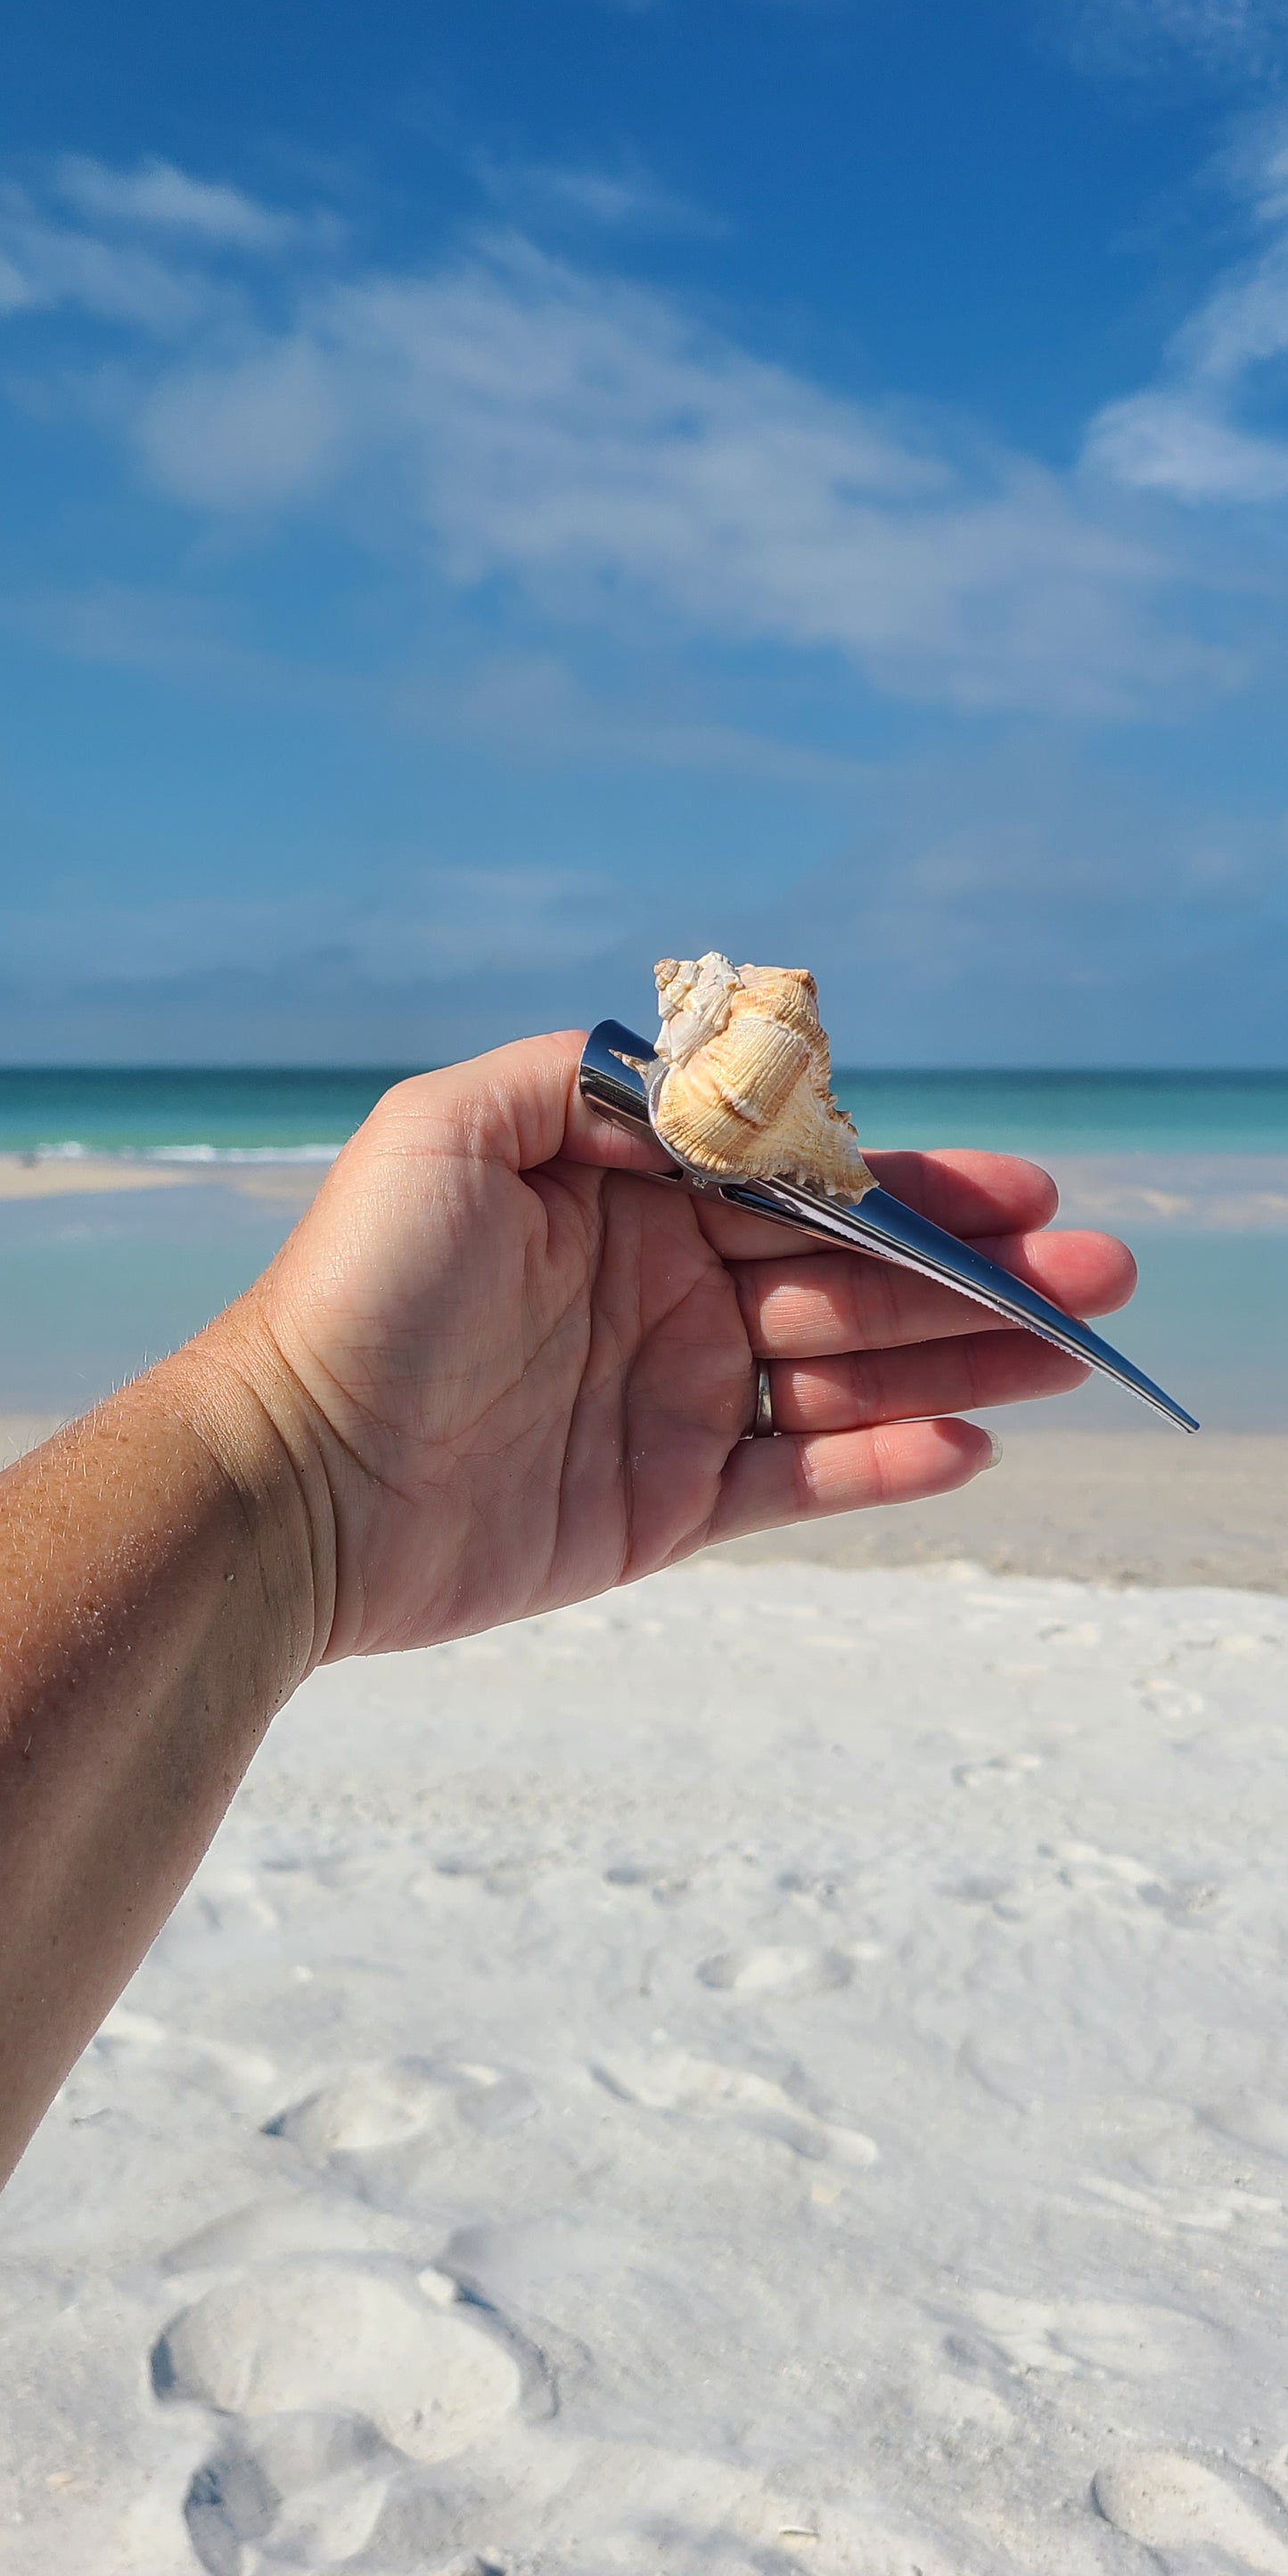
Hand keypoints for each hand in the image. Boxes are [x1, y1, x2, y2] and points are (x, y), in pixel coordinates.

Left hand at [230, 1032, 1134, 1660]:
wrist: (288, 1483)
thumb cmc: (355, 1293)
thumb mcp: (447, 1130)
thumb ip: (590, 1079)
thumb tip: (722, 1073)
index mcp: (630, 1197)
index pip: (800, 1180)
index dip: (913, 1186)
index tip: (1018, 1194)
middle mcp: (667, 1287)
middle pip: (852, 1274)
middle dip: (975, 1271)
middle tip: (1096, 1276)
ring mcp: (673, 1396)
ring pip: (850, 1374)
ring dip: (965, 1359)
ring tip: (1070, 1354)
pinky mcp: (667, 1501)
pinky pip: (802, 1477)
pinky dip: (888, 1462)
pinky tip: (969, 1440)